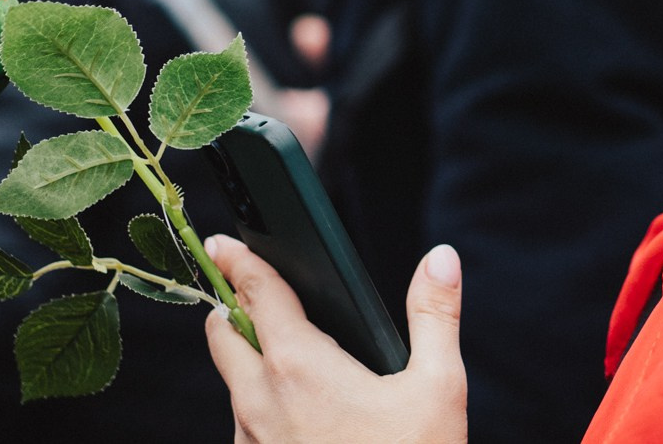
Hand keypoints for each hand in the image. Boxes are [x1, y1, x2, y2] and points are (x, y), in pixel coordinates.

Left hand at [204, 236, 468, 443]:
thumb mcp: (439, 387)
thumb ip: (436, 315)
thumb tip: (440, 258)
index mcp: (300, 366)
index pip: (257, 293)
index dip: (239, 259)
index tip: (224, 239)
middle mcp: (260, 402)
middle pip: (222, 335)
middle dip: (233, 307)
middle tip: (253, 290)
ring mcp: (252, 443)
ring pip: (232, 385)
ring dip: (247, 361)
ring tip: (288, 353)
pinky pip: (245, 428)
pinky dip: (261, 405)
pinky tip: (303, 414)